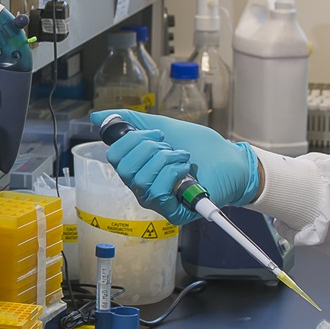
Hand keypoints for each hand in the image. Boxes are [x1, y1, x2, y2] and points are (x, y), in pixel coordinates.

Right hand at [90, 110, 261, 223]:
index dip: (132, 140)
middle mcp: (143, 188)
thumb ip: (131, 121)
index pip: (115, 156)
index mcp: (137, 168)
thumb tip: (96, 115)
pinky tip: (187, 172)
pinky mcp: (174, 212)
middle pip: (124, 169)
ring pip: (141, 180)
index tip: (156, 134)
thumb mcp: (164, 126)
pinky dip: (173, 175)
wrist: (232, 160)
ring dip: (166, 160)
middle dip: (151, 148)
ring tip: (183, 159)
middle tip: (170, 147)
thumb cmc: (201, 147)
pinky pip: (158, 194)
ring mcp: (158, 202)